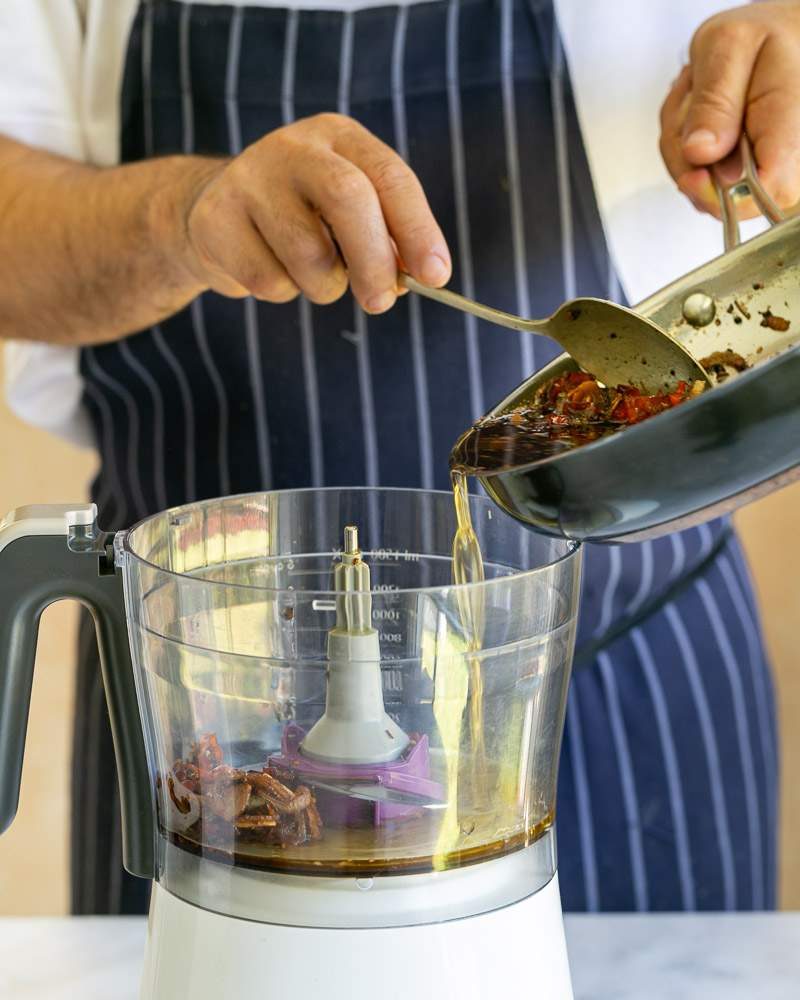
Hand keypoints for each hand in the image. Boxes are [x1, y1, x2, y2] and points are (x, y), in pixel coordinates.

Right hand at [180, 113, 450, 312]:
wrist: (214, 213)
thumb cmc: (302, 219)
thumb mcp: (349, 215)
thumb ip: (387, 239)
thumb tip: (419, 274)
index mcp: (339, 138)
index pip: (390, 176)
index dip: (418, 229)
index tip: (435, 276)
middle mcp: (294, 148)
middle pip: (348, 197)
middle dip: (374, 260)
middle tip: (380, 302)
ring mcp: (249, 179)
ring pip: (309, 253)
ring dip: (324, 287)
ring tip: (313, 276)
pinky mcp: (216, 220)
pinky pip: (268, 279)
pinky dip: (281, 292)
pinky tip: (269, 268)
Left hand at [660, 1, 799, 218]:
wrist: (781, 41)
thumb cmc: (763, 38)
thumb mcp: (730, 46)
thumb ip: (714, 101)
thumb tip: (699, 153)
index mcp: (792, 128)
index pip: (766, 192)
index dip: (720, 194)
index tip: (694, 172)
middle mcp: (787, 159)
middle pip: (725, 199)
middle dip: (686, 159)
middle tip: (689, 104)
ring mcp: (765, 173)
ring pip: (705, 193)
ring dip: (681, 151)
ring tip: (696, 101)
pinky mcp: (744, 177)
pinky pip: (701, 183)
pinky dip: (685, 153)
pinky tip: (698, 119)